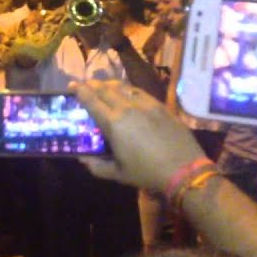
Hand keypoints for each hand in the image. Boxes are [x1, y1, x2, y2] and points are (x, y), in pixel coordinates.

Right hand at [73, 79, 206, 192]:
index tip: (72, 84)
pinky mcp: (161, 106)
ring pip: (124, 87)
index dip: (80, 90)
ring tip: (104, 85)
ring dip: (110, 84)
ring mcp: (146, 105)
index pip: (92, 100)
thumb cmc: (148, 173)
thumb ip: (97, 166)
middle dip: (92, 84)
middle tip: (84, 83)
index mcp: (113, 123)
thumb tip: (83, 159)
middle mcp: (127, 108)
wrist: (184, 169)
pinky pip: (140, 92)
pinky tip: (128, 93)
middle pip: (106, 89)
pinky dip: (129, 89)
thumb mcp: (119, 174)